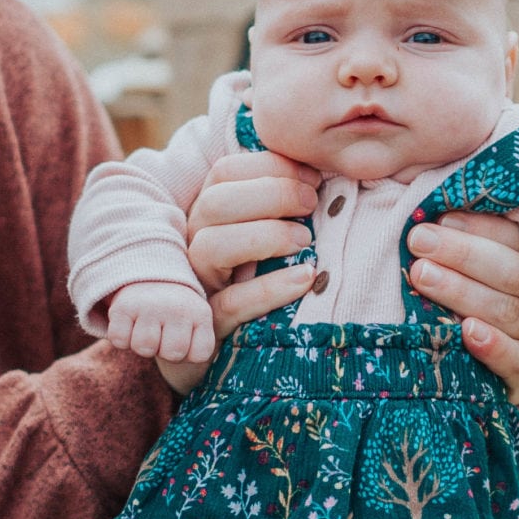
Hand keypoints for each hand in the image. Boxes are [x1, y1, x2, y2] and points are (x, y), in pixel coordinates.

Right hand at [107, 281, 216, 366]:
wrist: (144, 276)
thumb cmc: (173, 310)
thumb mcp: (197, 319)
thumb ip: (208, 336)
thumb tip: (222, 339)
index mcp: (200, 313)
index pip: (200, 354)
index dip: (188, 353)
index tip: (183, 336)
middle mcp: (177, 307)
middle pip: (173, 354)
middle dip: (164, 350)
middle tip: (162, 332)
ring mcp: (149, 305)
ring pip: (144, 348)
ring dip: (142, 344)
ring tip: (146, 326)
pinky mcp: (122, 307)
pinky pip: (119, 341)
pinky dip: (121, 338)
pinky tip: (130, 323)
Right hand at [158, 150, 320, 391]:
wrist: (217, 352)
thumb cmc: (255, 282)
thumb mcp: (267, 239)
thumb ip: (283, 207)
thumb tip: (323, 176)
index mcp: (210, 215)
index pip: (225, 172)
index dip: (269, 167)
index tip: (312, 177)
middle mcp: (195, 243)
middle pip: (215, 201)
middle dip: (270, 194)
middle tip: (310, 204)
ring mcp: (199, 284)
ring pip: (211, 246)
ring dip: (264, 235)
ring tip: (305, 241)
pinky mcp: (210, 325)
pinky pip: (231, 303)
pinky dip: (270, 288)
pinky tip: (305, 278)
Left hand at [407, 212, 518, 405]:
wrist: (504, 366)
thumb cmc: (478, 301)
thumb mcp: (479, 269)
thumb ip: (462, 240)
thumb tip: (426, 210)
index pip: (517, 238)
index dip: (481, 226)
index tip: (442, 217)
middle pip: (513, 272)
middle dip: (463, 254)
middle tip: (419, 242)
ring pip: (509, 312)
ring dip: (464, 293)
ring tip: (423, 276)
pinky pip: (517, 359)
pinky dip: (493, 345)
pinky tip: (467, 331)